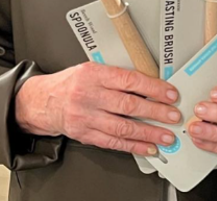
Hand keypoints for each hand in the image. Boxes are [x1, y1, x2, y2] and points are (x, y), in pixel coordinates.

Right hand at [14, 62, 181, 156]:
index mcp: (95, 75)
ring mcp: (86, 117)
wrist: (42, 101)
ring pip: (122, 127)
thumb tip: (153, 84)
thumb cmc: (72, 83)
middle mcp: (89, 96)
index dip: (154, 88)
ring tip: (166, 136)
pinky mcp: (84, 134)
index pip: (130, 81)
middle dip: (156, 112)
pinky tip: (147, 147)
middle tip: (174, 116)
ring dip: (148, 133)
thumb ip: (119, 76)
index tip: (171, 94)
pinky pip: (112, 142)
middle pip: (129, 105)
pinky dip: (133, 146)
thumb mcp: (94, 69)